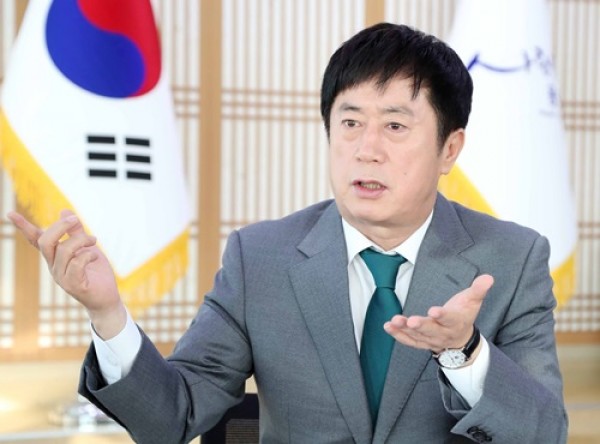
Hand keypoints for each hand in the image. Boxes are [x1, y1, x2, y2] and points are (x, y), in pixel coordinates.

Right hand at [8, 210, 125, 338]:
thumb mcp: (87, 247)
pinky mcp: (73, 285)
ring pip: (63, 250)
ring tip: (94, 240)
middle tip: (75, 220)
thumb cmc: (96, 273)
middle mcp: (53, 267)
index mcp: (54, 257)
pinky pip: (76, 264)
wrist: (106, 298)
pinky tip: (95, 256)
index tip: (10, 214)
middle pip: (45, 242)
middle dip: (60, 226)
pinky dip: (87, 255)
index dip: (24, 227)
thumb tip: (65, 211)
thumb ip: (76, 232)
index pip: (36, 241)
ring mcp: (61, 277)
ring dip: (81, 240)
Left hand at [384, 274, 493, 356]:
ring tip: (393, 321)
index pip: (449, 319)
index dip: (442, 315)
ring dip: (404, 330)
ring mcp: (430, 340)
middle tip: (411, 320)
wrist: (460, 339)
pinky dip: (398, 335)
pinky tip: (387, 326)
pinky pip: (408, 341)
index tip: (434, 310)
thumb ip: (478, 290)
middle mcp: (442, 333)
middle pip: (431, 331)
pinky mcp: (420, 342)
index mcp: (456, 322)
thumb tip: (488, 277)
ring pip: (417, 337)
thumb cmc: (464, 315)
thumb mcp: (473, 302)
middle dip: (421, 326)